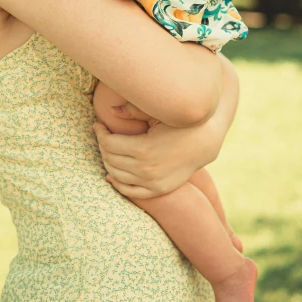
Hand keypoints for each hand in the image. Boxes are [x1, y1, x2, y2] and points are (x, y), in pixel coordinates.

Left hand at [93, 55, 238, 197]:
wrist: (203, 142)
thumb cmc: (178, 122)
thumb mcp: (157, 114)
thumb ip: (133, 110)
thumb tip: (110, 110)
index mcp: (143, 148)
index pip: (109, 142)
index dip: (99, 132)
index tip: (98, 123)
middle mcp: (146, 169)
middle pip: (110, 158)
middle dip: (102, 144)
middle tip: (102, 133)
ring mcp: (152, 182)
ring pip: (117, 175)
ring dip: (107, 161)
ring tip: (107, 148)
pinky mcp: (158, 189)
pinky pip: (131, 191)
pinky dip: (117, 184)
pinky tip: (111, 174)